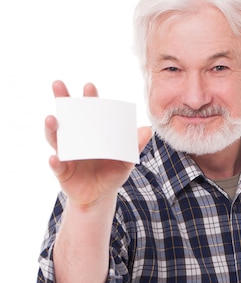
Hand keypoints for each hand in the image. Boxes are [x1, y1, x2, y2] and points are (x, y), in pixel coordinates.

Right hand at [45, 80, 151, 207]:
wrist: (100, 197)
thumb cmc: (111, 174)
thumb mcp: (125, 160)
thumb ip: (134, 146)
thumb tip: (148, 129)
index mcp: (91, 132)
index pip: (88, 110)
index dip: (88, 98)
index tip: (89, 86)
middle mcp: (74, 138)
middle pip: (65, 115)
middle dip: (62, 99)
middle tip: (58, 85)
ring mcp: (65, 153)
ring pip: (54, 137)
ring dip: (51, 127)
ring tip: (51, 119)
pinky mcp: (61, 171)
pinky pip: (56, 166)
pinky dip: (54, 162)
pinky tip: (54, 158)